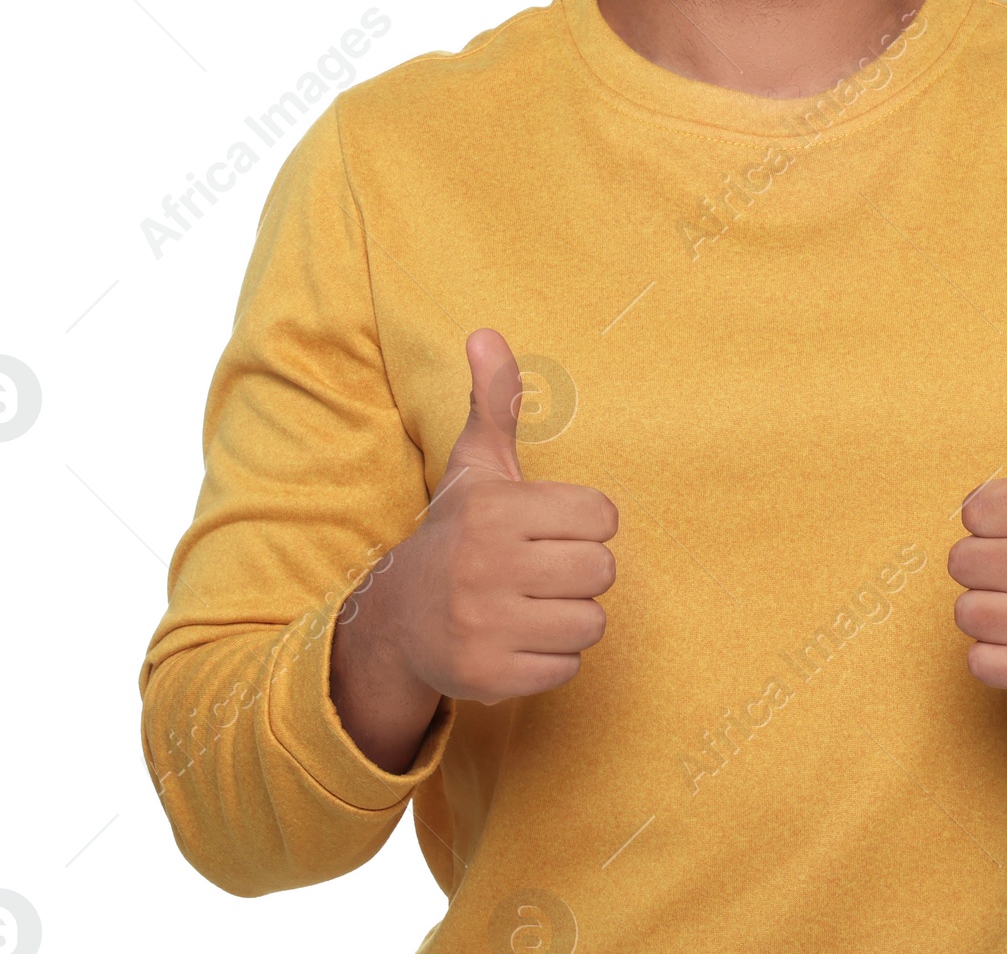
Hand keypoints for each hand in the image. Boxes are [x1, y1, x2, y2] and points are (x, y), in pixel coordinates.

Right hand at [330, 329, 617, 771]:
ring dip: (569, 616)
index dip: (584, 523)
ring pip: (591, 623)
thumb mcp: (477, 466)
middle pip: (602, 571)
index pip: (602, 517)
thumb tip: (485, 333)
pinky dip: (551, 658)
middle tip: (541, 568)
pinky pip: (568, 669)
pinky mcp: (489, 678)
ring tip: (530, 603)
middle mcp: (486, 568)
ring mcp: (485, 627)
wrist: (399, 620)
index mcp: (495, 511)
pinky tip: (517, 638)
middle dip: (579, 571)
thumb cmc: (459, 531)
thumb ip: (494, 402)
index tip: (549, 527)